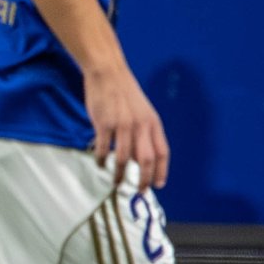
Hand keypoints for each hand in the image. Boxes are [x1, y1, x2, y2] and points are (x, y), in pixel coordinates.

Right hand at [83, 64, 168, 188]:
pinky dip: (102, 160)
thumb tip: (139, 159)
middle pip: (146, 160)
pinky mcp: (104, 123)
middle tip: (140, 191)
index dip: (162, 171)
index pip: (162, 152)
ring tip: (117, 182)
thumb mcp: (142, 112)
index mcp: (153, 123)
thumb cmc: (124, 93)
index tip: (159, 185)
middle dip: (144, 179)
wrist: (108, 72)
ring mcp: (122, 125)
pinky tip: (101, 163)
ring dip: (121, 175)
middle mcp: (141, 125)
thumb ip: (143, 133)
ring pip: (125, 158)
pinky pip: (104, 149)